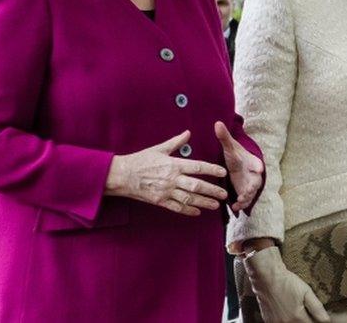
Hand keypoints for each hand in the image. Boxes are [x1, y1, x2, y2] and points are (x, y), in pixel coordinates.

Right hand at [105, 131, 227, 215]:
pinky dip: (188, 210)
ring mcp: (166, 191)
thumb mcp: (159, 149)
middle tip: (224, 194)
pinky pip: (177, 207)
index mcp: (173, 164)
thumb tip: (188, 133)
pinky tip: (197, 212)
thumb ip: (176, 142)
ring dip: (204, 202)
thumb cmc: (140, 160)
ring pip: (189, 199)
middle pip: (197, 185)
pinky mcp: (160, 201)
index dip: (212, 170)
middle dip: (212, 190)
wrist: (122, 175)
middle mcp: (172, 179)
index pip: (197, 167)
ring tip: (215, 205)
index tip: (223, 172)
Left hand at [215, 121, 263, 211]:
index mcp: (252, 161)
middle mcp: (253, 174)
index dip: (258, 166)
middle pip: (256, 181)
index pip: (257, 163)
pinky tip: (234, 208)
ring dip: (246, 198)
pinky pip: (245, 200)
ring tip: (239, 202)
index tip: (258, 168)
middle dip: (253, 186)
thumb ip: (224, 137)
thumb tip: (217, 123)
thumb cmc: (235, 156)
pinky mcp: (245, 193)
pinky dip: (241, 204)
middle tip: (248, 191)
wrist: (239, 165)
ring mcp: (250, 185)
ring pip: (251, 193)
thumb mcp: (230, 147)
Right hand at [243, 246, 329, 322]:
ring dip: (295, 320)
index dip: (315, 320)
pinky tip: (286, 311)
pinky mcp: (268, 321)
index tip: (316, 315)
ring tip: (294, 309)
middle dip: (305, 320)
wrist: (267, 276)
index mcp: (297, 318)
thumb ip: (317, 308)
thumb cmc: (287, 282)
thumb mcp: (306, 292)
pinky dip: (285, 320)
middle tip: (304, 309)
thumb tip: (326, 320)